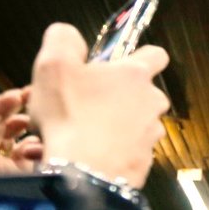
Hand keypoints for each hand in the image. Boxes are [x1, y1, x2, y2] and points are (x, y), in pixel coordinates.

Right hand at [27, 23, 169, 187]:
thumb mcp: (53, 65)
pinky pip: (131, 150)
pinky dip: (116, 149)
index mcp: (135, 75)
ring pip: (138, 123)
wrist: (83, 173)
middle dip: (122, 95)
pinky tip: (93, 153)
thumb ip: (63, 39)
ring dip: (118, 124)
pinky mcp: (145, 162)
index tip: (119, 63)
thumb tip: (71, 36)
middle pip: (144, 92)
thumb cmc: (69, 116)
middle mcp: (152, 104)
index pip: (156, 54)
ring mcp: (151, 136)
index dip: (139, 55)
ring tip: (86, 131)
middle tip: (90, 101)